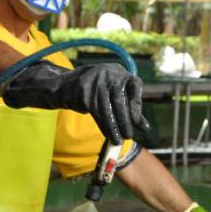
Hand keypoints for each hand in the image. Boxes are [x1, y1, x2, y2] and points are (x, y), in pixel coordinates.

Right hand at [1, 62, 149, 143]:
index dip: (137, 105)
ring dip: (115, 127)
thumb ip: (130, 109)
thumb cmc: (95, 92)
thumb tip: (146, 128)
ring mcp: (95, 81)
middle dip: (126, 121)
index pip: (135, 86)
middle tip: (130, 136)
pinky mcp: (84, 92)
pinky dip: (104, 126)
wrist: (64, 86)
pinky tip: (109, 135)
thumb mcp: (114, 95)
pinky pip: (97, 113)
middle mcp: (108, 72)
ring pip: (108, 109)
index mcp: (119, 71)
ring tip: (119, 140)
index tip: (138, 123)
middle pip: (121, 100)